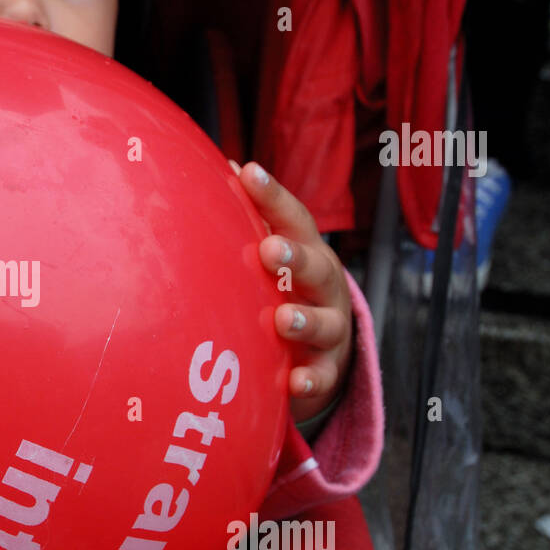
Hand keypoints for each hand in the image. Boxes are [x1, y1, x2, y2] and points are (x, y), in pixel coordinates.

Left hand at [231, 161, 352, 423]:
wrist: (323, 355)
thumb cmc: (288, 292)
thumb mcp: (275, 260)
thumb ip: (254, 222)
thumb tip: (220, 167)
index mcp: (307, 253)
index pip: (294, 220)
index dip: (272, 197)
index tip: (248, 172)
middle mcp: (323, 288)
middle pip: (317, 268)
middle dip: (295, 258)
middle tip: (270, 250)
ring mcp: (329, 329)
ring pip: (325, 323)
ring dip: (305, 320)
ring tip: (284, 319)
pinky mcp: (325, 370)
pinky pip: (322, 376)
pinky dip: (310, 380)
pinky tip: (294, 381)